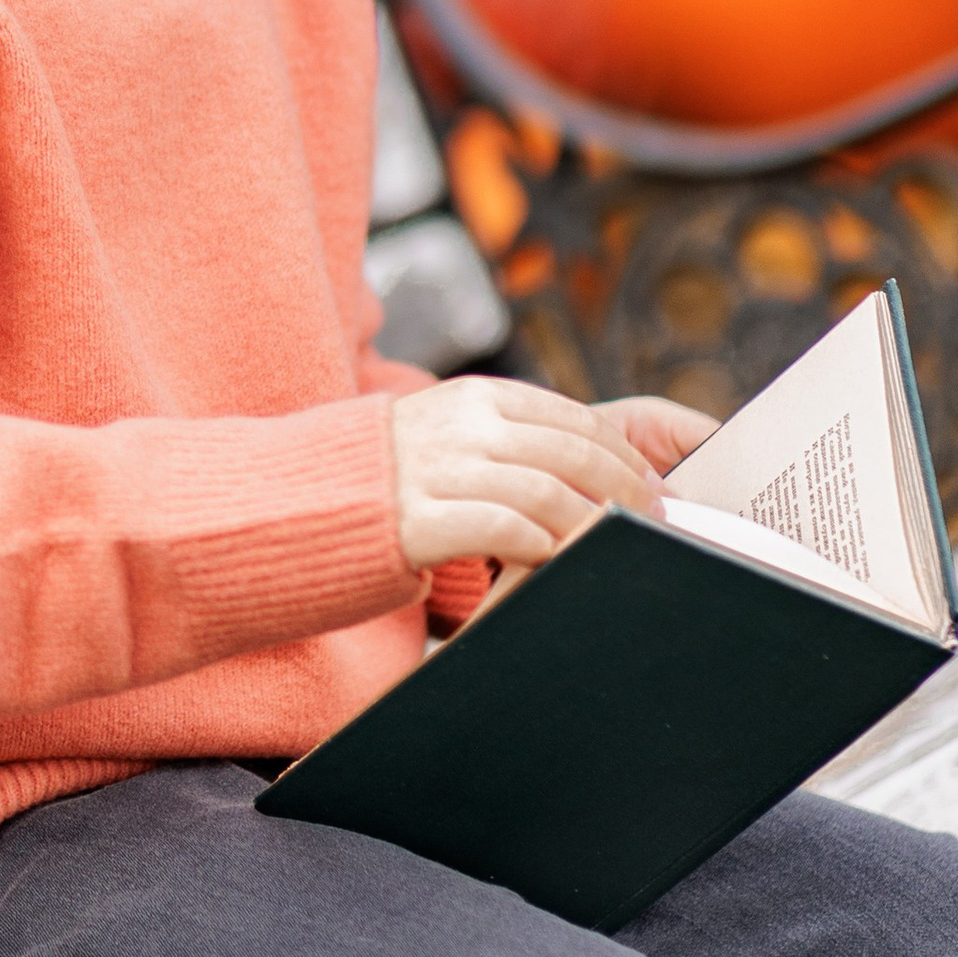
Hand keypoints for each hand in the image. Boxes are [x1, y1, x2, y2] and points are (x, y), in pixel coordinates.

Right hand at [388, 374, 717, 581]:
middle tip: (655, 523)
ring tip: (612, 547)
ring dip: (591, 523)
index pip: (574, 419)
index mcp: (476, 398)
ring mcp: (437, 471)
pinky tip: (552, 559)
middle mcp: (461, 426)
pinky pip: (502, 529)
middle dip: (626, 491)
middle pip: (572, 454)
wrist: (301, 501)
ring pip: (546, 491)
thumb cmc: (389, 477)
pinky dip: (539, 544)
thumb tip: (589, 464)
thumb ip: (505, 435)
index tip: (656, 486)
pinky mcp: (418, 520)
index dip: (625, 455)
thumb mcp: (446, 431)